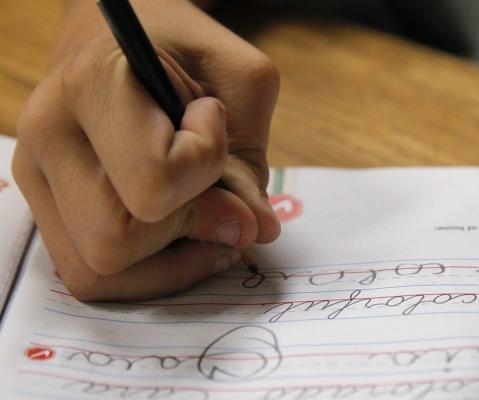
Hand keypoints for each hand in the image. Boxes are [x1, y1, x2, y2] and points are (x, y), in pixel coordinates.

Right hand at [12, 0, 279, 299]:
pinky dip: (148, 272)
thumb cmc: (189, 55)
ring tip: (204, 220)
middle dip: (188, 226)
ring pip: (99, 270)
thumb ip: (249, 164)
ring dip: (170, 260)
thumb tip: (251, 235)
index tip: (209, 119)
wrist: (127, 46)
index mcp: (92, 85)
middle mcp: (48, 136)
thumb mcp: (241, 84)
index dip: (207, 166)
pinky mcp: (45, 210)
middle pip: (117, 239)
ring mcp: (37, 179)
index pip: (154, 178)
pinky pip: (93, 277)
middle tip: (218, 192)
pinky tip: (181, 238)